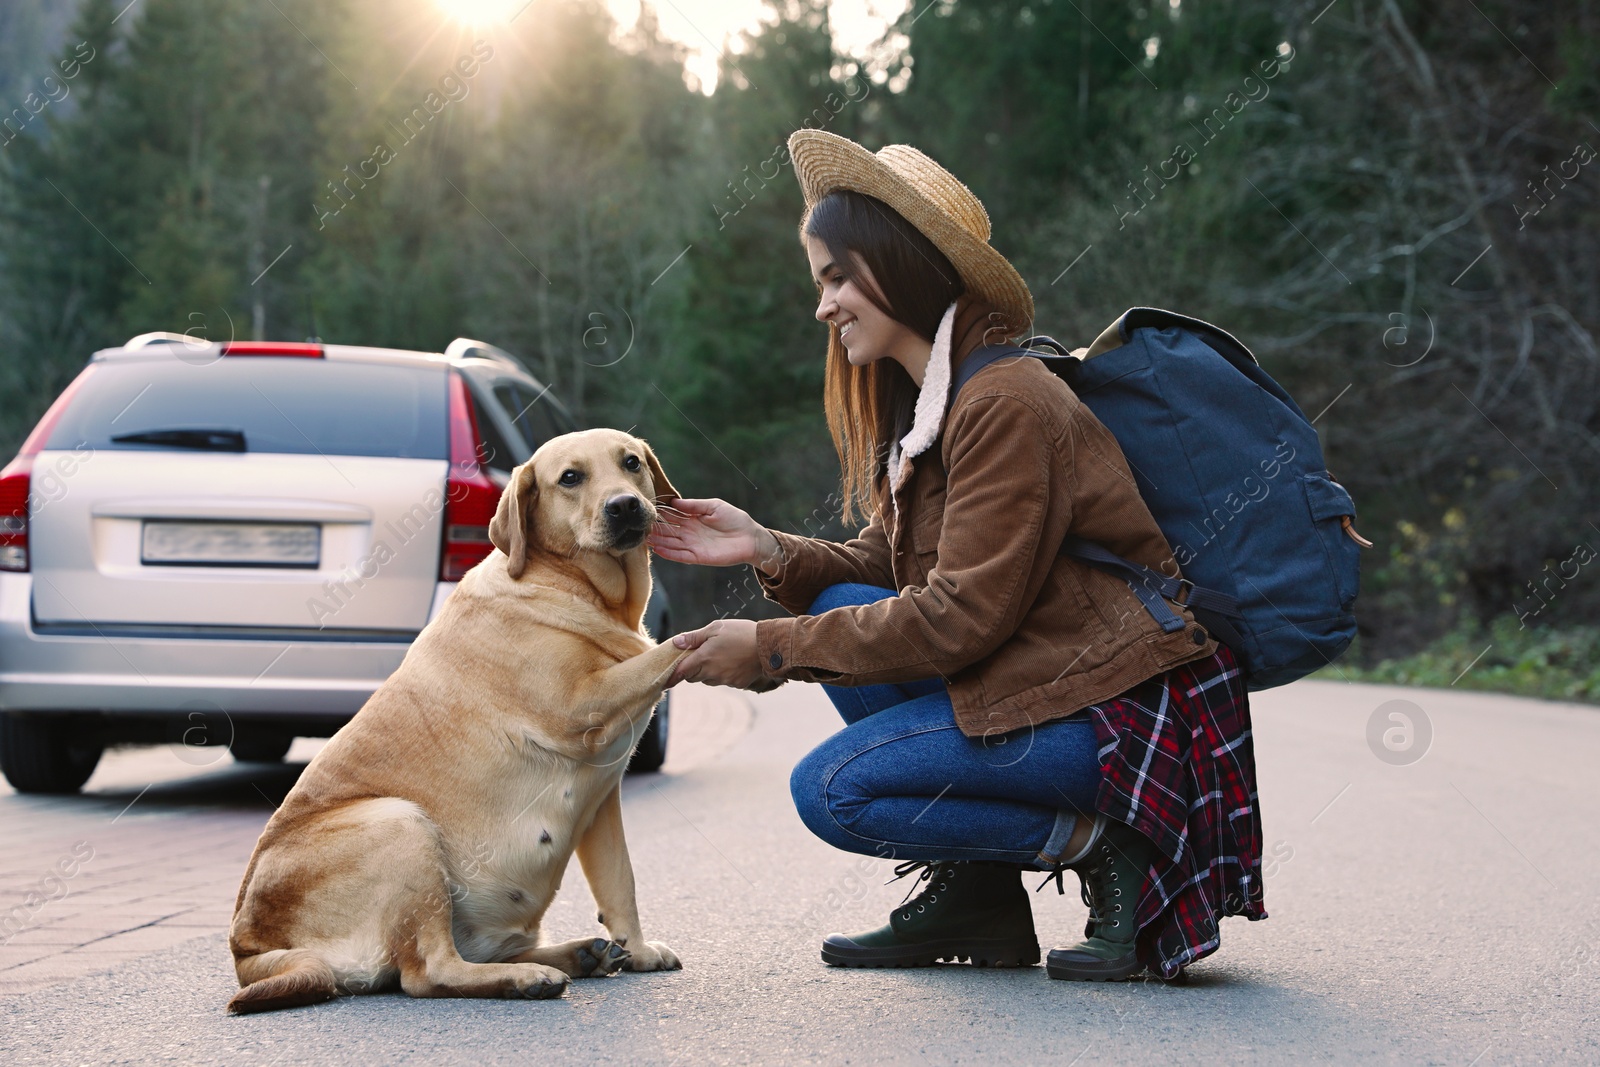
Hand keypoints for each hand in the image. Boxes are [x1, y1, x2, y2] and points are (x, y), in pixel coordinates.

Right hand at [648, 498, 780, 572]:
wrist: (750, 538)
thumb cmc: (735, 519)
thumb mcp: (714, 506)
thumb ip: (694, 505)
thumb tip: (674, 502)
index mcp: (692, 518)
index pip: (671, 516)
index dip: (660, 513)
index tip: (647, 509)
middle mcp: (689, 532)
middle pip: (667, 531)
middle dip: (654, 528)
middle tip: (639, 525)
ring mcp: (692, 545)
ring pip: (670, 543)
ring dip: (657, 541)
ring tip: (644, 538)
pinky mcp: (698, 557)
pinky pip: (680, 556)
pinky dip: (669, 553)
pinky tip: (657, 549)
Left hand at [667, 620, 771, 688]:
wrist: (768, 646)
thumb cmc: (741, 633)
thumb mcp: (716, 628)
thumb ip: (694, 637)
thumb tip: (676, 643)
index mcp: (704, 658)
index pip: (681, 672)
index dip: (672, 676)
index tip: (666, 680)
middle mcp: (712, 672)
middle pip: (693, 677)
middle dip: (692, 669)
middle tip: (700, 655)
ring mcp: (725, 680)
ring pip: (708, 680)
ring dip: (708, 671)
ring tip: (720, 655)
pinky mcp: (736, 684)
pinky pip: (723, 681)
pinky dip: (723, 673)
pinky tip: (733, 661)